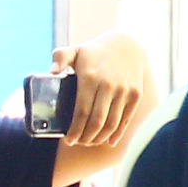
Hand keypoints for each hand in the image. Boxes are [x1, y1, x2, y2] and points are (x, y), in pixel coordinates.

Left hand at [54, 29, 150, 151]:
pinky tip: (109, 141)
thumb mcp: (75, 50)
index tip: (68, 140)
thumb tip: (52, 71)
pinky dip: (117, 134)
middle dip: (86, 138)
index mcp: (90, 77)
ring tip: (90, 142)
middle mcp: (108, 85)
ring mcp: (124, 90)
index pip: (81, 111)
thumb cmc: (95, 51)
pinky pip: (126, 119)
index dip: (74, 130)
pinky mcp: (135, 94)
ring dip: (100, 138)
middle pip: (96, 122)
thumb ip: (60, 57)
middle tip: (78, 143)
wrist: (127, 44)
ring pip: (111, 124)